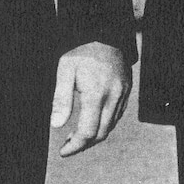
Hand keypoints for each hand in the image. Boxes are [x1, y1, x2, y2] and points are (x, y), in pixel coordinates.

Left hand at [51, 41, 130, 156]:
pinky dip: (105, 123)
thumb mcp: (65, 70)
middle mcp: (113, 97)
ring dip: (95, 135)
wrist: (105, 32)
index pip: (88, 132)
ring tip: (77, 134)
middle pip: (101, 134)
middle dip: (84, 144)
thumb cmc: (81, 51)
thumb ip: (61, 98)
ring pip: (111, 126)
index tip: (63, 151)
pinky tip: (93, 120)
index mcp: (96, 93)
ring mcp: (123, 94)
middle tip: (69, 145)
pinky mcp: (127, 91)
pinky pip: (117, 115)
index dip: (75, 146)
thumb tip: (56, 125)